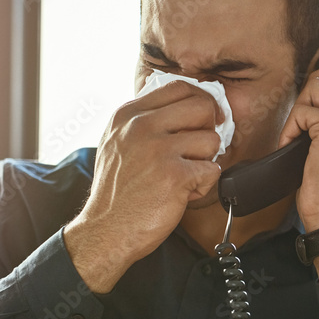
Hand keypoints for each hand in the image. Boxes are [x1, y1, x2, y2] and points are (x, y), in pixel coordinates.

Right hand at [64, 81, 223, 292]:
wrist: (106, 230)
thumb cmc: (117, 193)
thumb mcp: (118, 144)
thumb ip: (143, 122)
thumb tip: (185, 108)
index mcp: (128, 115)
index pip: (179, 88)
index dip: (200, 102)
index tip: (205, 119)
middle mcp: (141, 127)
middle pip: (202, 107)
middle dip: (209, 129)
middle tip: (199, 150)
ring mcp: (158, 150)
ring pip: (212, 140)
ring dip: (205, 162)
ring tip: (184, 177)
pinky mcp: (175, 175)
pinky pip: (212, 171)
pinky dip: (202, 186)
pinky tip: (182, 194)